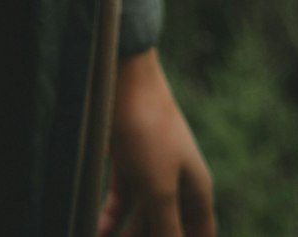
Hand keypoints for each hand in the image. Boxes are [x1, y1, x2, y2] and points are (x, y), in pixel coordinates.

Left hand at [96, 49, 215, 236]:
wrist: (122, 77)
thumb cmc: (148, 132)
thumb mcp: (159, 189)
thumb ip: (169, 229)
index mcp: (196, 190)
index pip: (200, 235)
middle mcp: (178, 182)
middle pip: (168, 228)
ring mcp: (152, 170)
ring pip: (142, 216)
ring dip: (126, 235)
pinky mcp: (128, 160)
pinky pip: (122, 199)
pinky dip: (111, 217)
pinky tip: (97, 229)